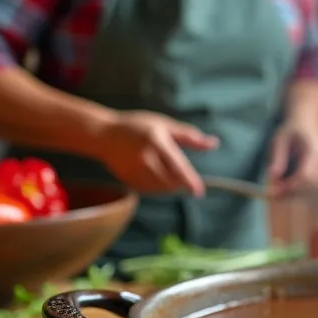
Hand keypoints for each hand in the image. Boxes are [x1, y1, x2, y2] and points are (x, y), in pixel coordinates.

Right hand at [95, 110, 217, 195]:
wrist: (104, 135)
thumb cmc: (138, 126)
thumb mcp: (165, 125)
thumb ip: (189, 136)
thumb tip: (214, 144)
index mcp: (156, 142)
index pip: (177, 166)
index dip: (189, 180)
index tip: (199, 192)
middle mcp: (144, 158)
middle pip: (170, 180)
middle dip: (181, 181)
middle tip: (182, 174)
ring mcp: (134, 171)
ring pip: (161, 188)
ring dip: (170, 185)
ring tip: (165, 170)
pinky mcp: (129, 181)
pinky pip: (150, 191)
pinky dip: (157, 186)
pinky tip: (153, 174)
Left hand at [266, 117, 317, 196]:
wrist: (307, 124)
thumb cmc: (292, 131)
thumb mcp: (280, 140)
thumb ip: (277, 157)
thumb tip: (272, 176)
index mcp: (314, 150)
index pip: (306, 175)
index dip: (290, 185)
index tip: (272, 190)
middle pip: (310, 186)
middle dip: (290, 192)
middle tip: (270, 193)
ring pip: (312, 190)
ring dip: (294, 193)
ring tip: (277, 188)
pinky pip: (313, 189)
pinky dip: (299, 191)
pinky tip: (286, 186)